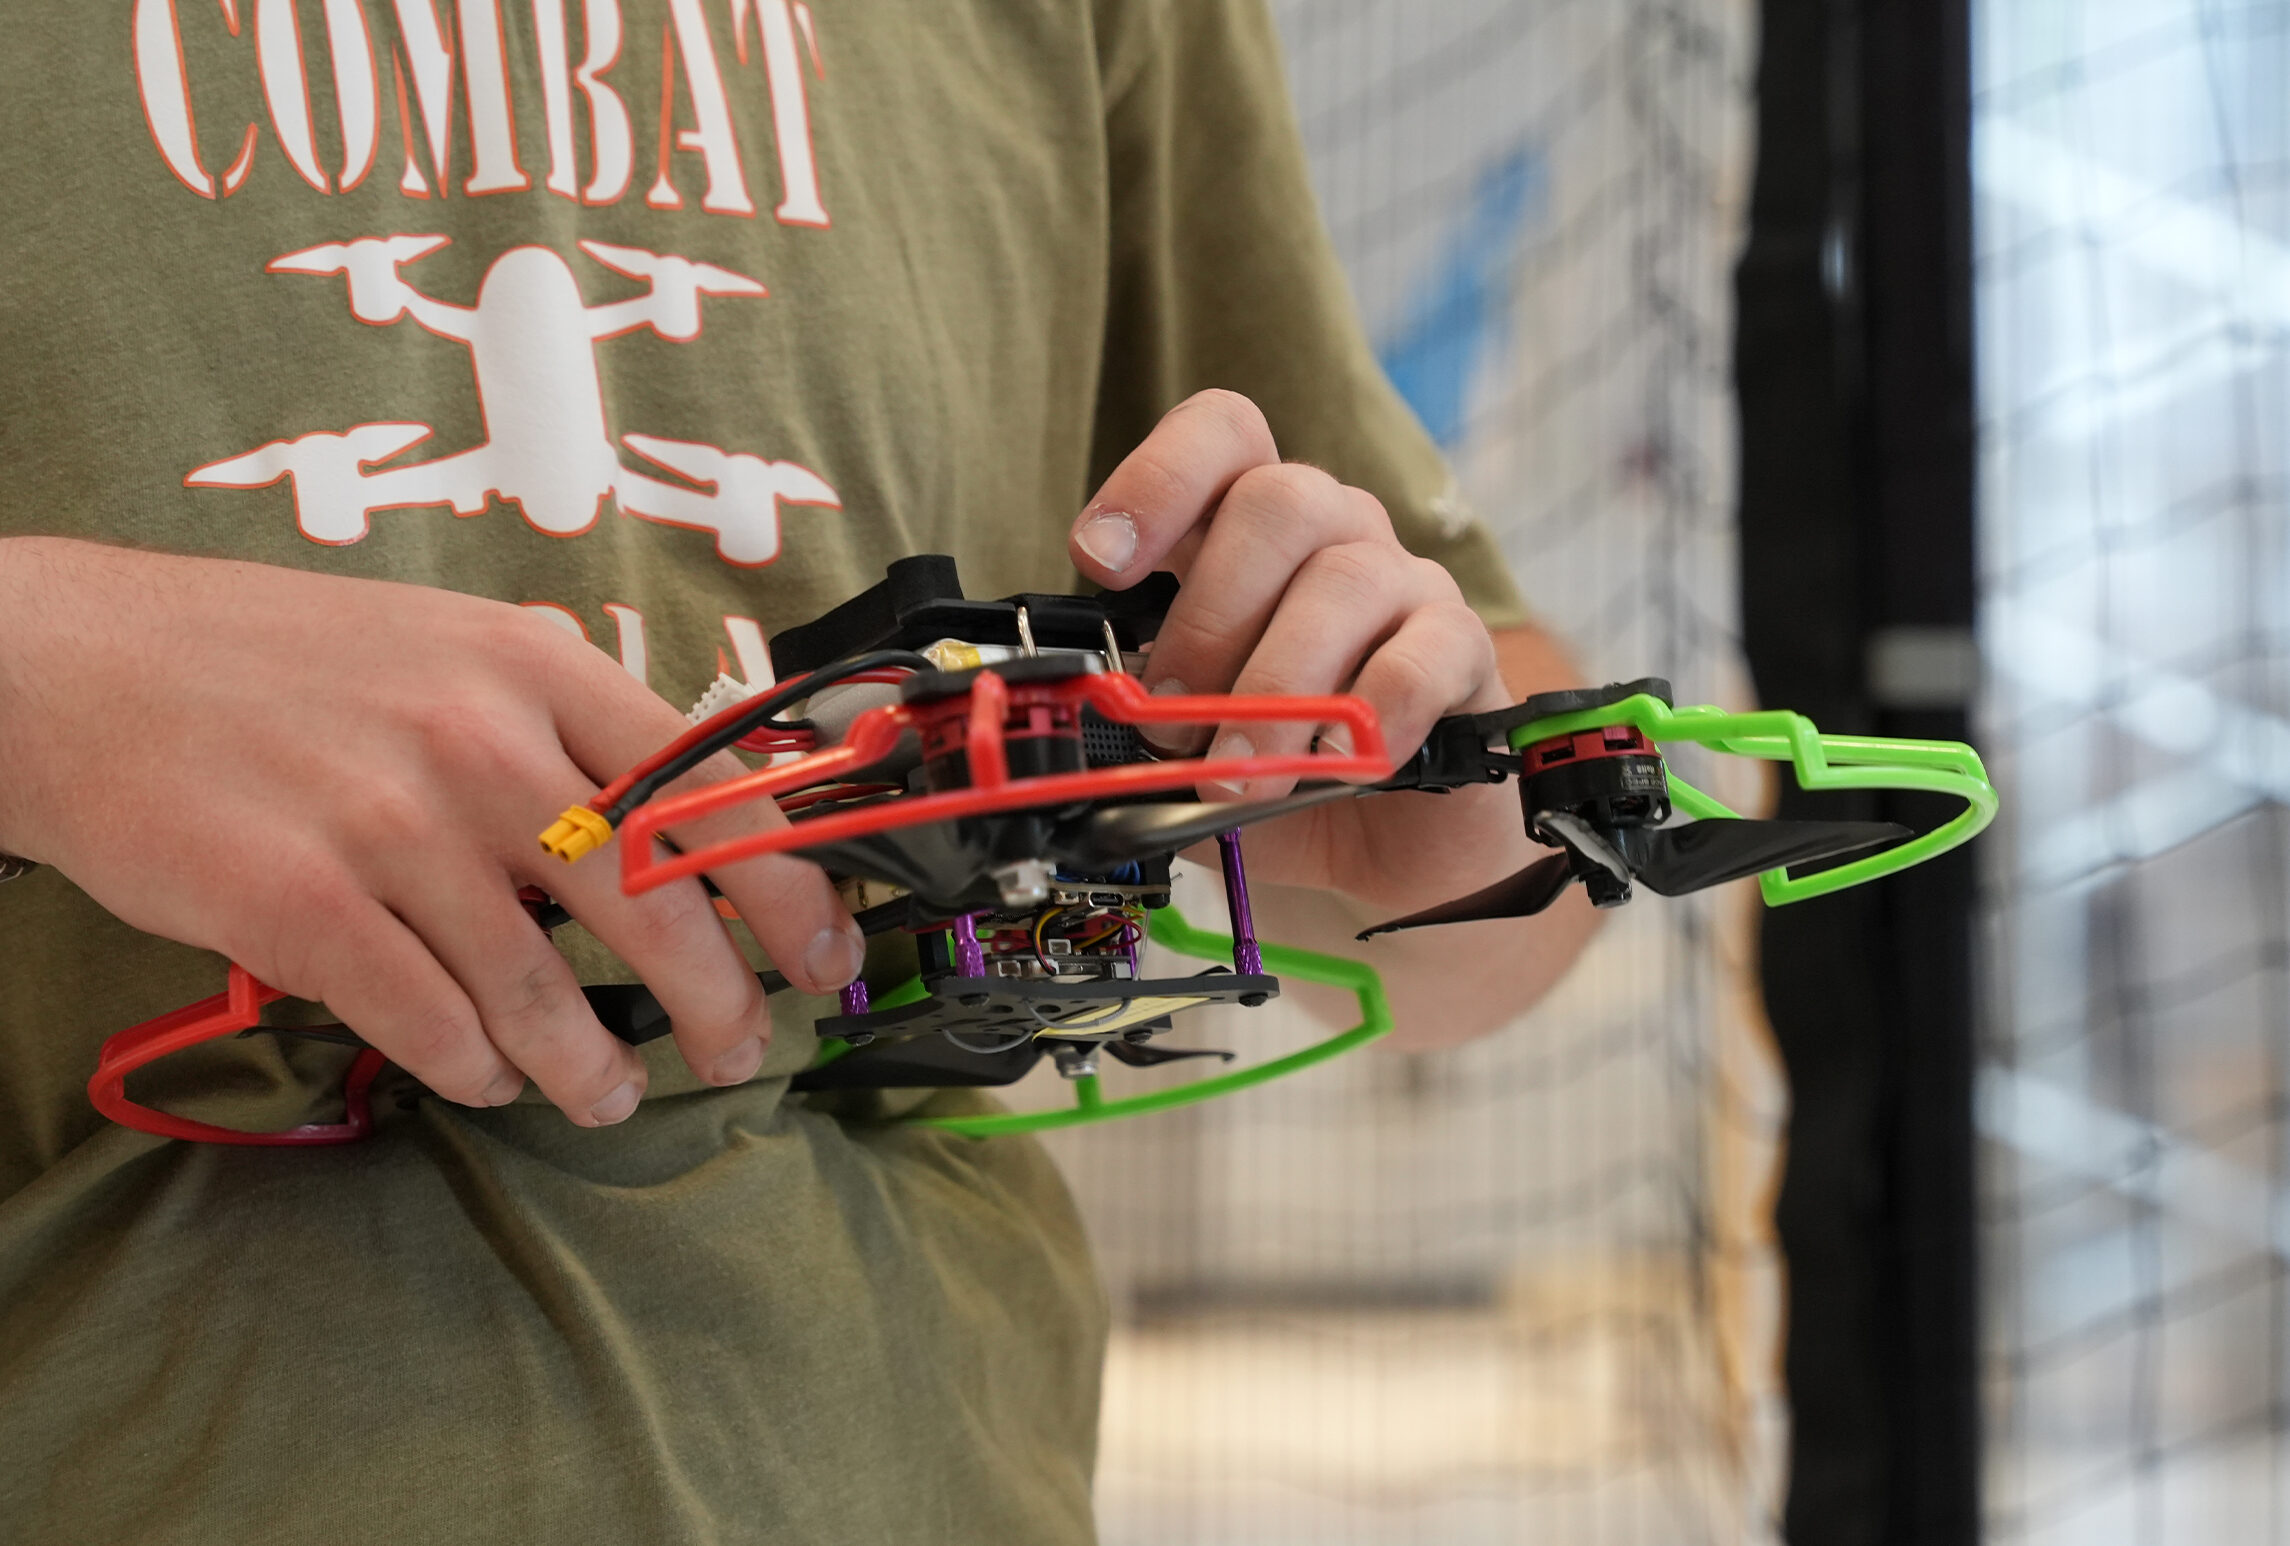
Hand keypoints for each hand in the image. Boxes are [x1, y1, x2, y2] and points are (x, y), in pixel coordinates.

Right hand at [0, 539, 862, 1124]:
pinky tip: (488, 1077)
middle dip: (720, 1000)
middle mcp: (478, 740)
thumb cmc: (281, 663)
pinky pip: (428, 1021)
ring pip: (540, 986)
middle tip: (737, 1052)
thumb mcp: (454, 647)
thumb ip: (569, 723)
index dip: (791, 886)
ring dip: (590, 1064)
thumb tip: (694, 814)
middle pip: (654, 900)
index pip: (711, 791)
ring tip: (607, 1093)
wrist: (75, 667)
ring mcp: (388, 823)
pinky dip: (474, 1068)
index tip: (827, 954)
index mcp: (536, 669)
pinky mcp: (298, 903)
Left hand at [1067, 390, 1540, 919]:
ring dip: (1279, 684)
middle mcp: (1334, 530)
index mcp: (1249, 527)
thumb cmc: (1275, 762)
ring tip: (1241, 769)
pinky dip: (1372, 713)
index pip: (1222, 434)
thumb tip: (1088, 722)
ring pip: (1347, 579)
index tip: (1099, 560)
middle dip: (1210, 614)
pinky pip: (1424, 655)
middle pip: (1279, 500)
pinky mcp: (1462, 649)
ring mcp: (1404, 582)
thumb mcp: (1188, 736)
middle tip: (1173, 714)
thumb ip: (1141, 717)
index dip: (1158, 478)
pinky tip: (1337, 764)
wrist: (1381, 836)